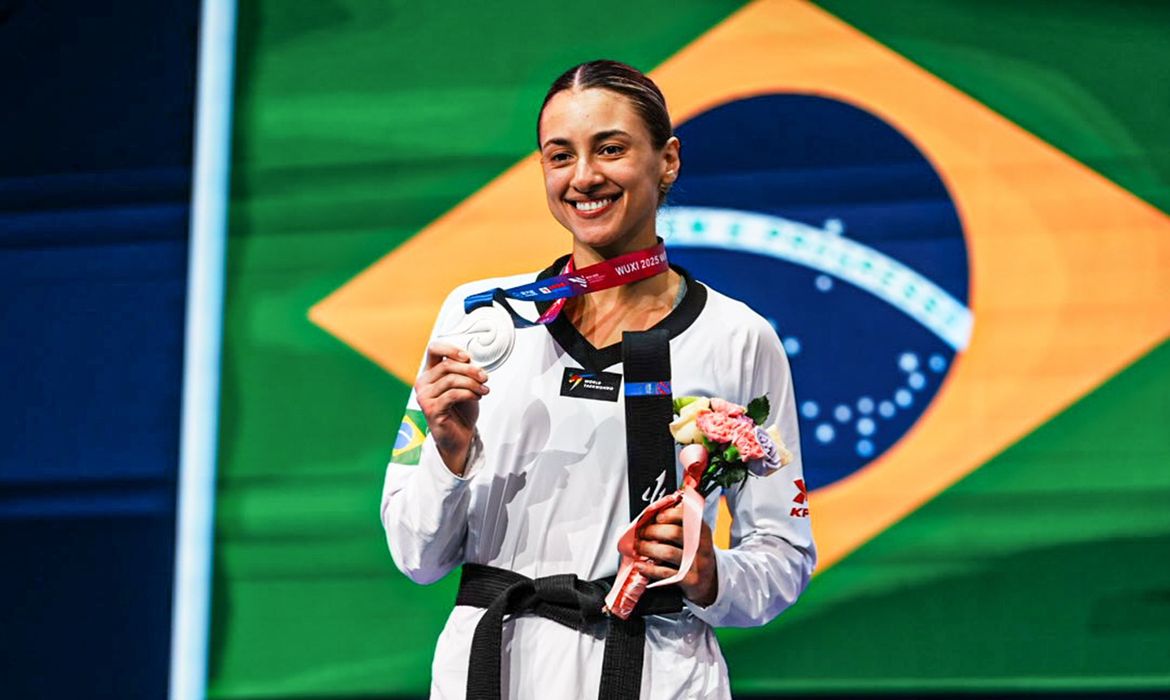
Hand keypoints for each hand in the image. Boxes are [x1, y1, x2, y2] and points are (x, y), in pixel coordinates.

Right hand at [415, 342, 488, 475]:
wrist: (460, 436)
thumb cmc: (461, 410)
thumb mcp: (464, 385)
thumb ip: (464, 370)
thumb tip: (471, 360)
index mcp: (429, 373)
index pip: (434, 349)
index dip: (451, 349)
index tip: (467, 357)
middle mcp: (423, 383)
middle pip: (447, 365)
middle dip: (470, 370)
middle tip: (484, 378)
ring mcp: (425, 397)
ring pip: (451, 380)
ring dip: (472, 383)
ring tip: (483, 390)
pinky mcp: (431, 409)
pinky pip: (452, 394)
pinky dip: (469, 394)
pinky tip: (476, 397)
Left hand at [634, 503, 718, 606]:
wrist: (710, 582)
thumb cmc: (696, 555)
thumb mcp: (695, 537)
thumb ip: (680, 523)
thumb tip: (657, 510)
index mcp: (702, 532)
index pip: (688, 517)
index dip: (671, 514)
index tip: (658, 516)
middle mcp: (701, 547)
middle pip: (674, 533)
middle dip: (652, 531)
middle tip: (641, 533)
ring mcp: (696, 565)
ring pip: (668, 552)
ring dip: (648, 548)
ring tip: (638, 547)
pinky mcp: (689, 581)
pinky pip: (665, 573)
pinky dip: (649, 568)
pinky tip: (640, 565)